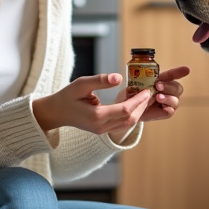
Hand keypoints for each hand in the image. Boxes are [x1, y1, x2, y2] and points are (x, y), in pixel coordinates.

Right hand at [33, 73, 152, 137]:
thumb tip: (119, 77)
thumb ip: (100, 80)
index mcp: (97, 116)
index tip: (147, 89)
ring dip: (139, 110)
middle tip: (151, 92)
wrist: (56, 113)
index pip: (125, 110)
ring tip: (146, 97)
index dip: (139, 100)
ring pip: (128, 123)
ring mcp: (102, 131)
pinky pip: (122, 124)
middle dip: (143, 105)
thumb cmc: (67, 96)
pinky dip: (131, 114)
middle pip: (131, 118)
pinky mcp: (103, 130)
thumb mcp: (81, 84)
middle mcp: (101, 127)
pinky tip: (135, 103)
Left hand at [131, 65, 189, 124]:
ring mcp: (169, 102)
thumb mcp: (135, 86)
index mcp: (163, 81)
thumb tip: (138, 81)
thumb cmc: (135, 95)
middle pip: (177, 87)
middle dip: (168, 86)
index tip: (187, 69)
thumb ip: (139, 82)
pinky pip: (171, 110)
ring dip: (167, 98)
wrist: (132, 110)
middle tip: (158, 86)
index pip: (172, 75)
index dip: (179, 72)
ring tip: (157, 97)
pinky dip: (167, 108)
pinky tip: (162, 106)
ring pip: (175, 99)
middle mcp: (169, 91)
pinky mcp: (167, 112)